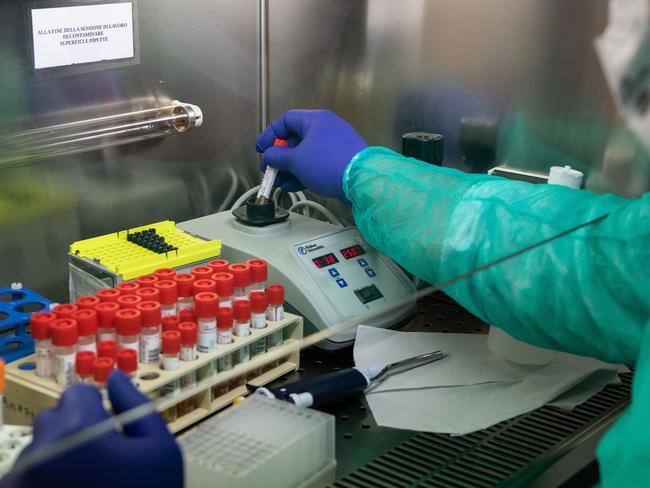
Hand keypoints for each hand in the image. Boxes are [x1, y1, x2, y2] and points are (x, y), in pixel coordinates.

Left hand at [3, 371, 181, 487]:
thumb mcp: (160, 449)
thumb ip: (137, 406)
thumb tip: (114, 375)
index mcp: (79, 429)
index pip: (77, 394)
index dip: (98, 409)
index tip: (110, 434)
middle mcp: (40, 450)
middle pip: (53, 419)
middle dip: (74, 432)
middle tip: (98, 463)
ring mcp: (20, 480)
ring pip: (37, 449)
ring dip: (55, 459)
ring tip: (82, 485)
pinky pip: (23, 478)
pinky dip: (40, 483)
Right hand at [256, 110, 367, 203]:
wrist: (361, 181)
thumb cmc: (331, 164)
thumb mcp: (296, 160)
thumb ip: (277, 157)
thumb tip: (269, 157)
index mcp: (316, 119)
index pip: (286, 120)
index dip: (270, 134)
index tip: (262, 148)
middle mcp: (326, 129)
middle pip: (295, 139)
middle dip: (280, 156)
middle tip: (270, 169)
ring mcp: (334, 145)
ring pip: (305, 154)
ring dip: (290, 168)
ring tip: (280, 181)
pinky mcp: (340, 161)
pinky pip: (316, 164)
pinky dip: (303, 173)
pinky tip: (293, 185)